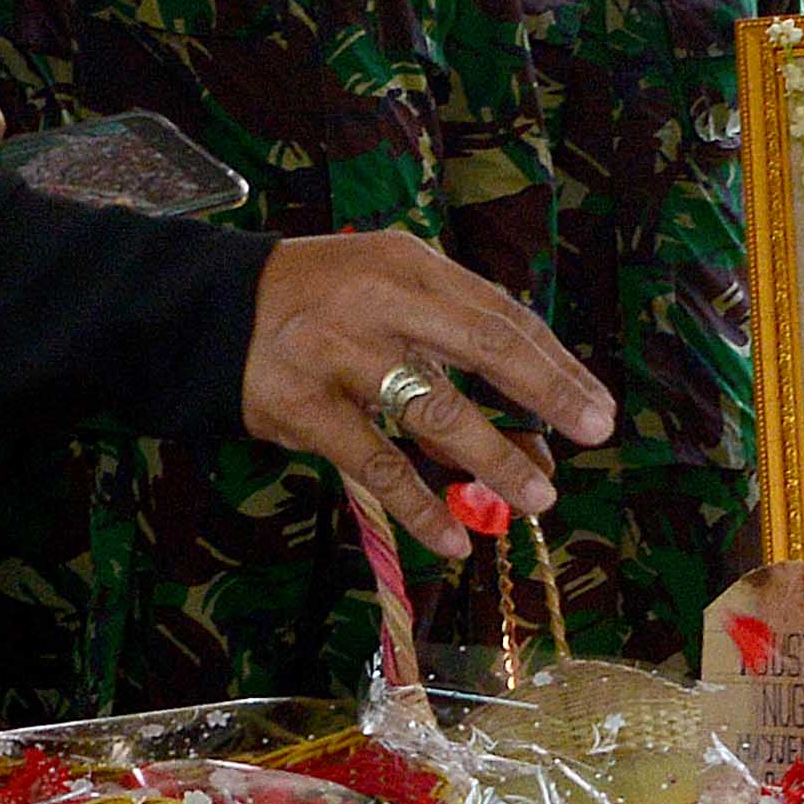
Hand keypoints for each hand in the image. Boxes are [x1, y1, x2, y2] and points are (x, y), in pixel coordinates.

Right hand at [242, 231, 618, 560]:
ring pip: (433, 410)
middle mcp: (380, 300)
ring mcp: (339, 352)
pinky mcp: (301, 406)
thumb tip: (533, 433)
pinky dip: (419, 505)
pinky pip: (375, 464)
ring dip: (493, 458)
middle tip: (593, 432)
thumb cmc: (319, 304)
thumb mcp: (387, 296)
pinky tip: (453, 538)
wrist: (207, 311)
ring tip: (537, 497)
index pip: (502, 314)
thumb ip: (450, 350)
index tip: (597, 405)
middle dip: (547, 392)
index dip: (555, 362)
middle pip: (484, 345)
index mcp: (411, 266)